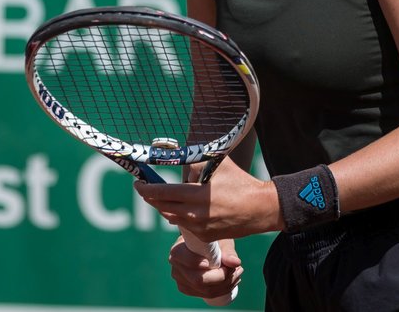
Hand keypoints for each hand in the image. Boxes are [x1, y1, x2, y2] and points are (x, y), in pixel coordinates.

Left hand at [135, 159, 281, 241]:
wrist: (260, 209)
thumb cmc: (240, 183)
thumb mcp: (219, 164)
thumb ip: (195, 162)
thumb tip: (174, 160)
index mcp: (198, 196)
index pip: (164, 193)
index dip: (147, 188)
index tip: (138, 183)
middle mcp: (196, 215)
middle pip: (162, 207)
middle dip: (151, 197)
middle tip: (144, 188)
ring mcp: (200, 229)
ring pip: (171, 217)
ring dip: (164, 206)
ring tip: (162, 196)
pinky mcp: (205, 238)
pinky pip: (184, 226)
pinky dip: (179, 216)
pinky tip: (181, 208)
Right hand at [168, 235, 242, 300]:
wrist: (204, 246)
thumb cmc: (211, 240)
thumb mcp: (219, 240)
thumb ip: (227, 251)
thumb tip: (235, 262)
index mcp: (177, 251)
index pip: (188, 261)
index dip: (203, 265)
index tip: (221, 264)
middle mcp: (176, 268)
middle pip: (198, 280)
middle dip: (222, 277)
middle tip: (237, 268)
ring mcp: (181, 281)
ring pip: (205, 290)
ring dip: (226, 284)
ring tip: (238, 272)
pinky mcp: (188, 289)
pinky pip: (207, 294)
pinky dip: (223, 289)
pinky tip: (232, 280)